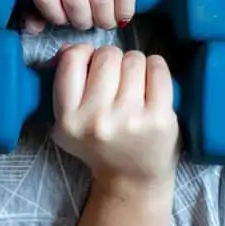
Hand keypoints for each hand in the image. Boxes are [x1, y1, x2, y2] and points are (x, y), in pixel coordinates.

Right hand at [52, 44, 178, 189]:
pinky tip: (152, 82)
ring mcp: (129, 118)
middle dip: (114, 60)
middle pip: (107, 55)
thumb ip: (65, 84)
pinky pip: (158, 68)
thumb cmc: (100, 144)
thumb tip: (71, 47)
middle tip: (118, 78)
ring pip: (133, 59)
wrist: (132, 179)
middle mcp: (97, 119)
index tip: (92, 65)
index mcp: (69, 119)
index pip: (72, 60)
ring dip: (135, 65)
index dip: (84, 53)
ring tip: (134, 85)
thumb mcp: (70, 122)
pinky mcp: (159, 117)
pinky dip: (156, 68)